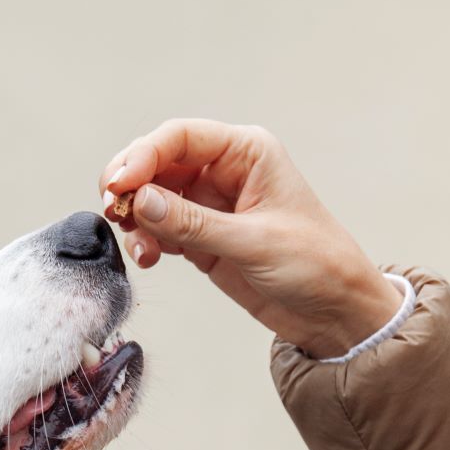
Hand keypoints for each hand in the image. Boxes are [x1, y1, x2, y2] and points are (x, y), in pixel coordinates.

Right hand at [99, 119, 404, 358]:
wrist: (335, 312)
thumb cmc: (317, 264)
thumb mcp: (253, 242)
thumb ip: (193, 223)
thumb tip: (141, 201)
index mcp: (247, 152)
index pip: (181, 137)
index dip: (143, 155)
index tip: (119, 183)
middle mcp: (225, 171)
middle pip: (158, 162)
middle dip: (131, 184)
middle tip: (114, 210)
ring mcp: (211, 205)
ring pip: (153, 197)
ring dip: (136, 217)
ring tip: (138, 245)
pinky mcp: (202, 238)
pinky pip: (160, 229)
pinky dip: (146, 240)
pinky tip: (148, 257)